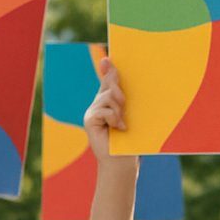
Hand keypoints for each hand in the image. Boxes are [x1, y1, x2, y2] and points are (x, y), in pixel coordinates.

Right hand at [84, 57, 137, 175]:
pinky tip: (119, 128)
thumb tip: (121, 80)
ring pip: (107, 97)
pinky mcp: (89, 119)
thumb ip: (125, 99)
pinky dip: (114, 118)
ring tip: (122, 123)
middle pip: (109, 85)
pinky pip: (104, 110)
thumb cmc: (129, 139)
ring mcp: (92, 111)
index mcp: (109, 101)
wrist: (122, 160)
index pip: (108, 80)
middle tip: (124, 105)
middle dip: (119, 91)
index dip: (107, 68)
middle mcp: (98, 103)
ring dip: (119, 109)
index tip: (108, 59)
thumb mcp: (129, 115)